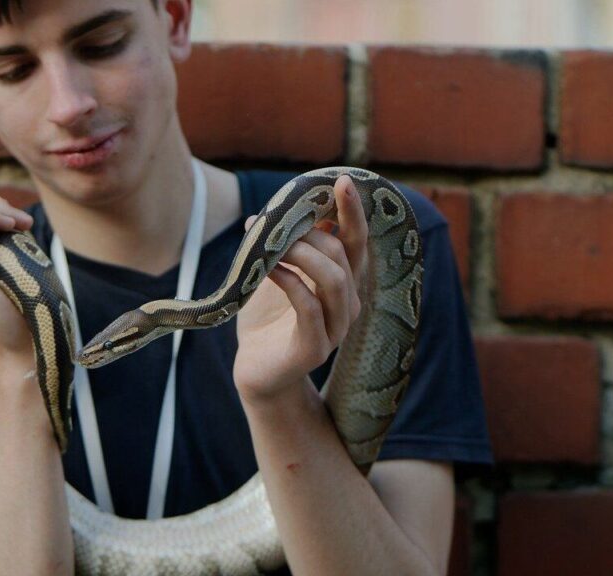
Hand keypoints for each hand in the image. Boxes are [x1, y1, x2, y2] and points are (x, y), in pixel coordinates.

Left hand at [234, 175, 368, 403]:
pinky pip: (309, 306)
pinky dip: (290, 281)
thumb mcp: (278, 276)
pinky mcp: (314, 348)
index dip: (353, 211)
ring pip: (333, 278)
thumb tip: (284, 209)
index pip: (356, 241)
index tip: (342, 180)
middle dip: (312, 231)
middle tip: (278, 220)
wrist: (256, 372)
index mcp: (342, 284)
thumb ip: (288, 248)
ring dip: (303, 253)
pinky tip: (270, 269)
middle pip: (343, 254)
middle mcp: (347, 304)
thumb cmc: (267, 321)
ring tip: (274, 244)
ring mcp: (335, 328)